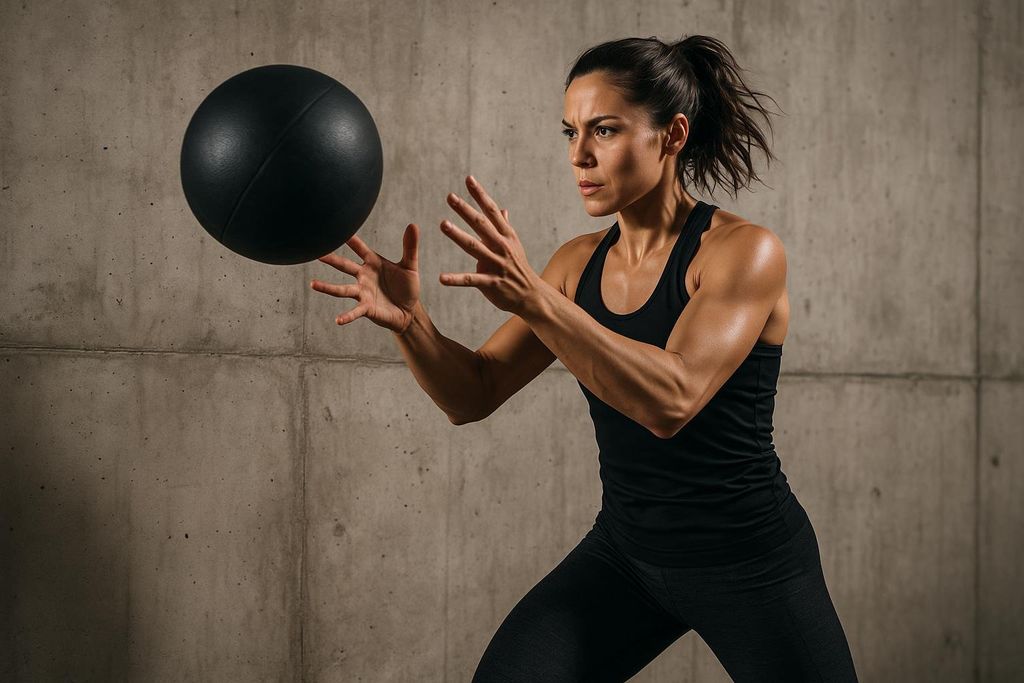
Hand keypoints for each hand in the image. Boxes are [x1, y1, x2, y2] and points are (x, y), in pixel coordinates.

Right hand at [310, 225, 420, 333]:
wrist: (409, 311)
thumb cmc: (407, 287)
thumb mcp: (410, 266)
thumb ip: (410, 247)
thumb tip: (413, 225)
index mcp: (373, 263)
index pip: (360, 248)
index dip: (351, 240)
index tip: (339, 229)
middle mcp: (364, 276)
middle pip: (344, 266)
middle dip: (331, 259)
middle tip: (316, 253)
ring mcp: (363, 293)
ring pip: (342, 289)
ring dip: (328, 287)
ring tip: (313, 284)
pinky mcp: (367, 308)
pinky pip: (355, 312)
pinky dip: (347, 316)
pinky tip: (338, 320)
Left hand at [440, 175, 540, 315]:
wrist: (531, 295)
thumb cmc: (519, 269)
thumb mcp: (515, 245)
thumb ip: (505, 227)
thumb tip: (502, 210)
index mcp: (506, 236)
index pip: (491, 211)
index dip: (480, 195)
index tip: (469, 179)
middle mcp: (502, 247)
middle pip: (481, 225)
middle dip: (465, 210)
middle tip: (450, 197)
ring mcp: (496, 265)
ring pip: (474, 247)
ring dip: (458, 235)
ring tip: (443, 224)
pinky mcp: (491, 283)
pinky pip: (471, 280)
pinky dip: (456, 279)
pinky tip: (441, 278)